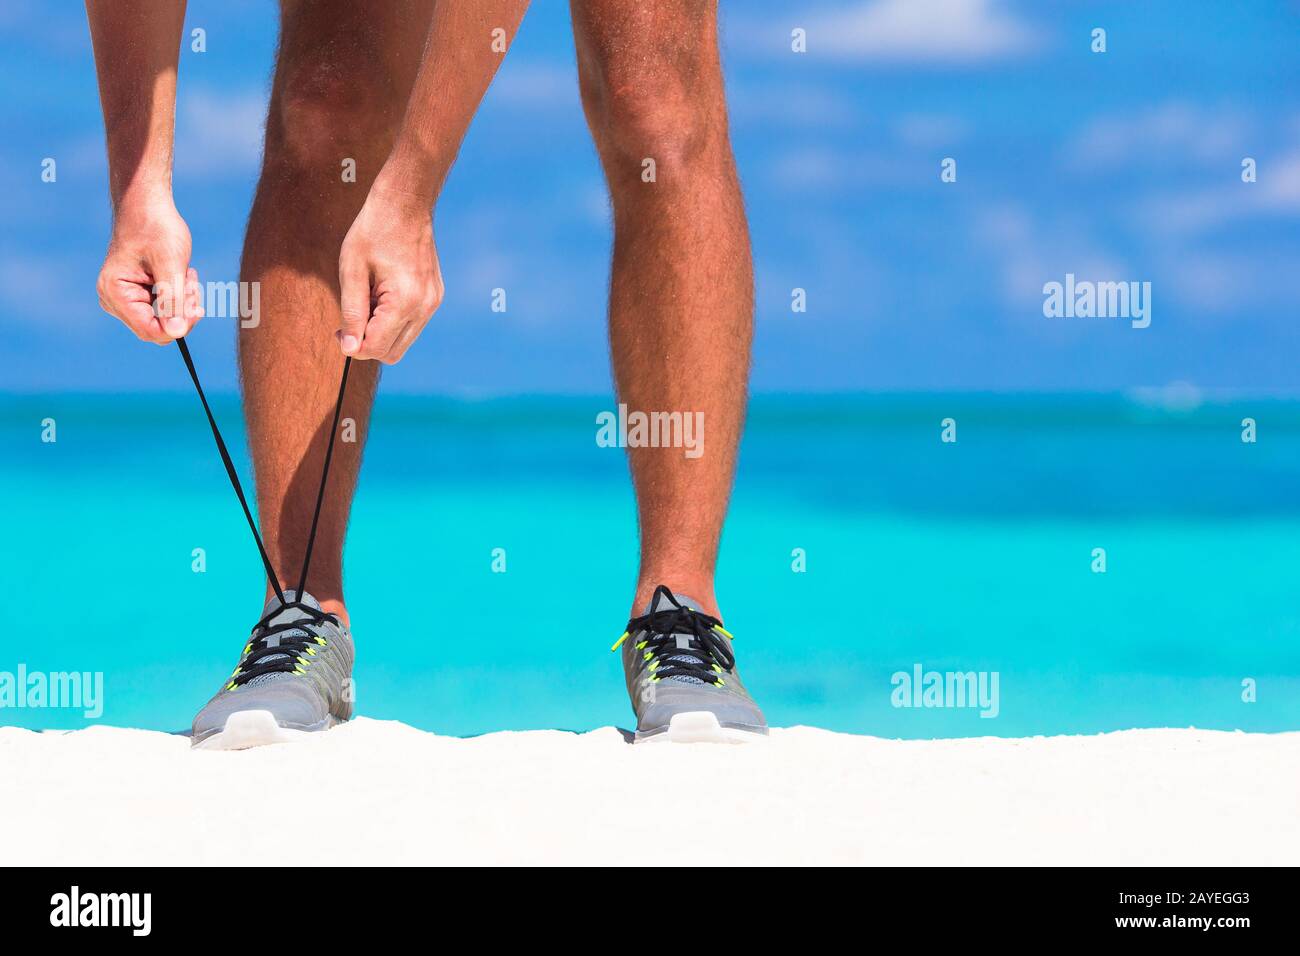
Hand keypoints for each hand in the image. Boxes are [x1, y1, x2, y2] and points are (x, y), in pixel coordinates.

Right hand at [96, 197, 202, 343]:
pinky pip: (163, 309)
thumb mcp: (171, 264)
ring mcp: (123, 299)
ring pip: (164, 320)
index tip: (198, 308)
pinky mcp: (136, 295)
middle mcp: (114, 300)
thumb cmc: (157, 229)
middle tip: (192, 285)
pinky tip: (183, 276)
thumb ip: (173, 300)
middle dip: (181, 311)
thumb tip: (176, 333)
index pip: (151, 331)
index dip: (178, 326)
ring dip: (182, 302)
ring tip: (188, 275)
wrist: (147, 206)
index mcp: (115, 293)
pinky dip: (178, 296)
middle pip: (158, 328)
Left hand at [337, 183, 443, 363]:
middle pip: (392, 353)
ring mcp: (433, 303)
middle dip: (367, 344)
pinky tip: (381, 296)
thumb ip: (351, 312)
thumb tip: (349, 348)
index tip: (337, 330)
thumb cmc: (373, 231)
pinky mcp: (434, 298)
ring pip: (403, 343)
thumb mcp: (351, 270)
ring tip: (367, 302)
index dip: (352, 345)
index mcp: (405, 301)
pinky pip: (411, 326)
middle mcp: (425, 307)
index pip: (376, 347)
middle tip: (349, 321)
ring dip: (380, 333)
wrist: (405, 204)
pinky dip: (392, 322)